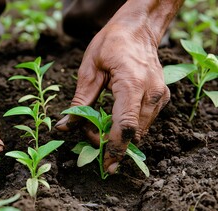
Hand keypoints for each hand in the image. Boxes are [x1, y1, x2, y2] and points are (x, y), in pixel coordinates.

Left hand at [56, 18, 169, 173]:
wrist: (138, 28)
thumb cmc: (111, 43)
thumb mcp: (89, 70)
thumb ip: (80, 101)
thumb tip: (64, 127)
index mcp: (132, 83)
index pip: (125, 126)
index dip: (114, 148)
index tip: (105, 166)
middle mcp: (151, 93)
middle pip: (133, 133)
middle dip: (110, 142)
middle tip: (89, 136)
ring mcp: (160, 96)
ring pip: (140, 130)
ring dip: (118, 135)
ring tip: (98, 125)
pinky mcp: (162, 97)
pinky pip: (144, 122)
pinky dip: (127, 126)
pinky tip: (112, 118)